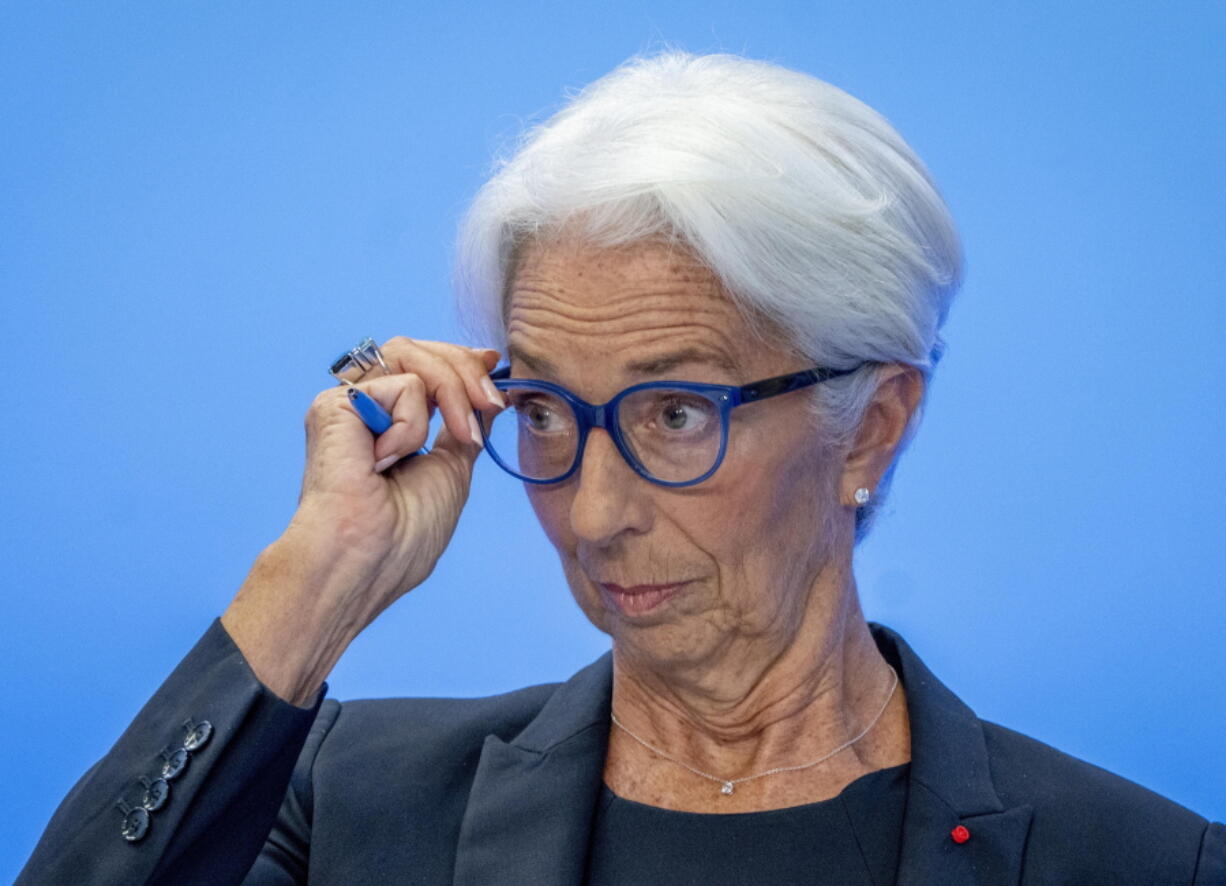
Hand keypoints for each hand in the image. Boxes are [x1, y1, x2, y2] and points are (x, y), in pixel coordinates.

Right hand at [223, 338, 506, 703]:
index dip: (461, 359)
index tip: (494, 364)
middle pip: (418, 350)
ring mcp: (347, 404)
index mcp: (385, 422)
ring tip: (460, 434)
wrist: (364, 562)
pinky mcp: (334, 404)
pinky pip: (402, 384)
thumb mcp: (452, 469)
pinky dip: (413, 425)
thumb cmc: (403, 537)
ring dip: (452, 390)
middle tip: (491, 403)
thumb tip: (486, 387)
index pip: (422, 364)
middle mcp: (362, 407)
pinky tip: (388, 461)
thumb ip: (463, 424)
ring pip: (410, 353)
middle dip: (465, 370)